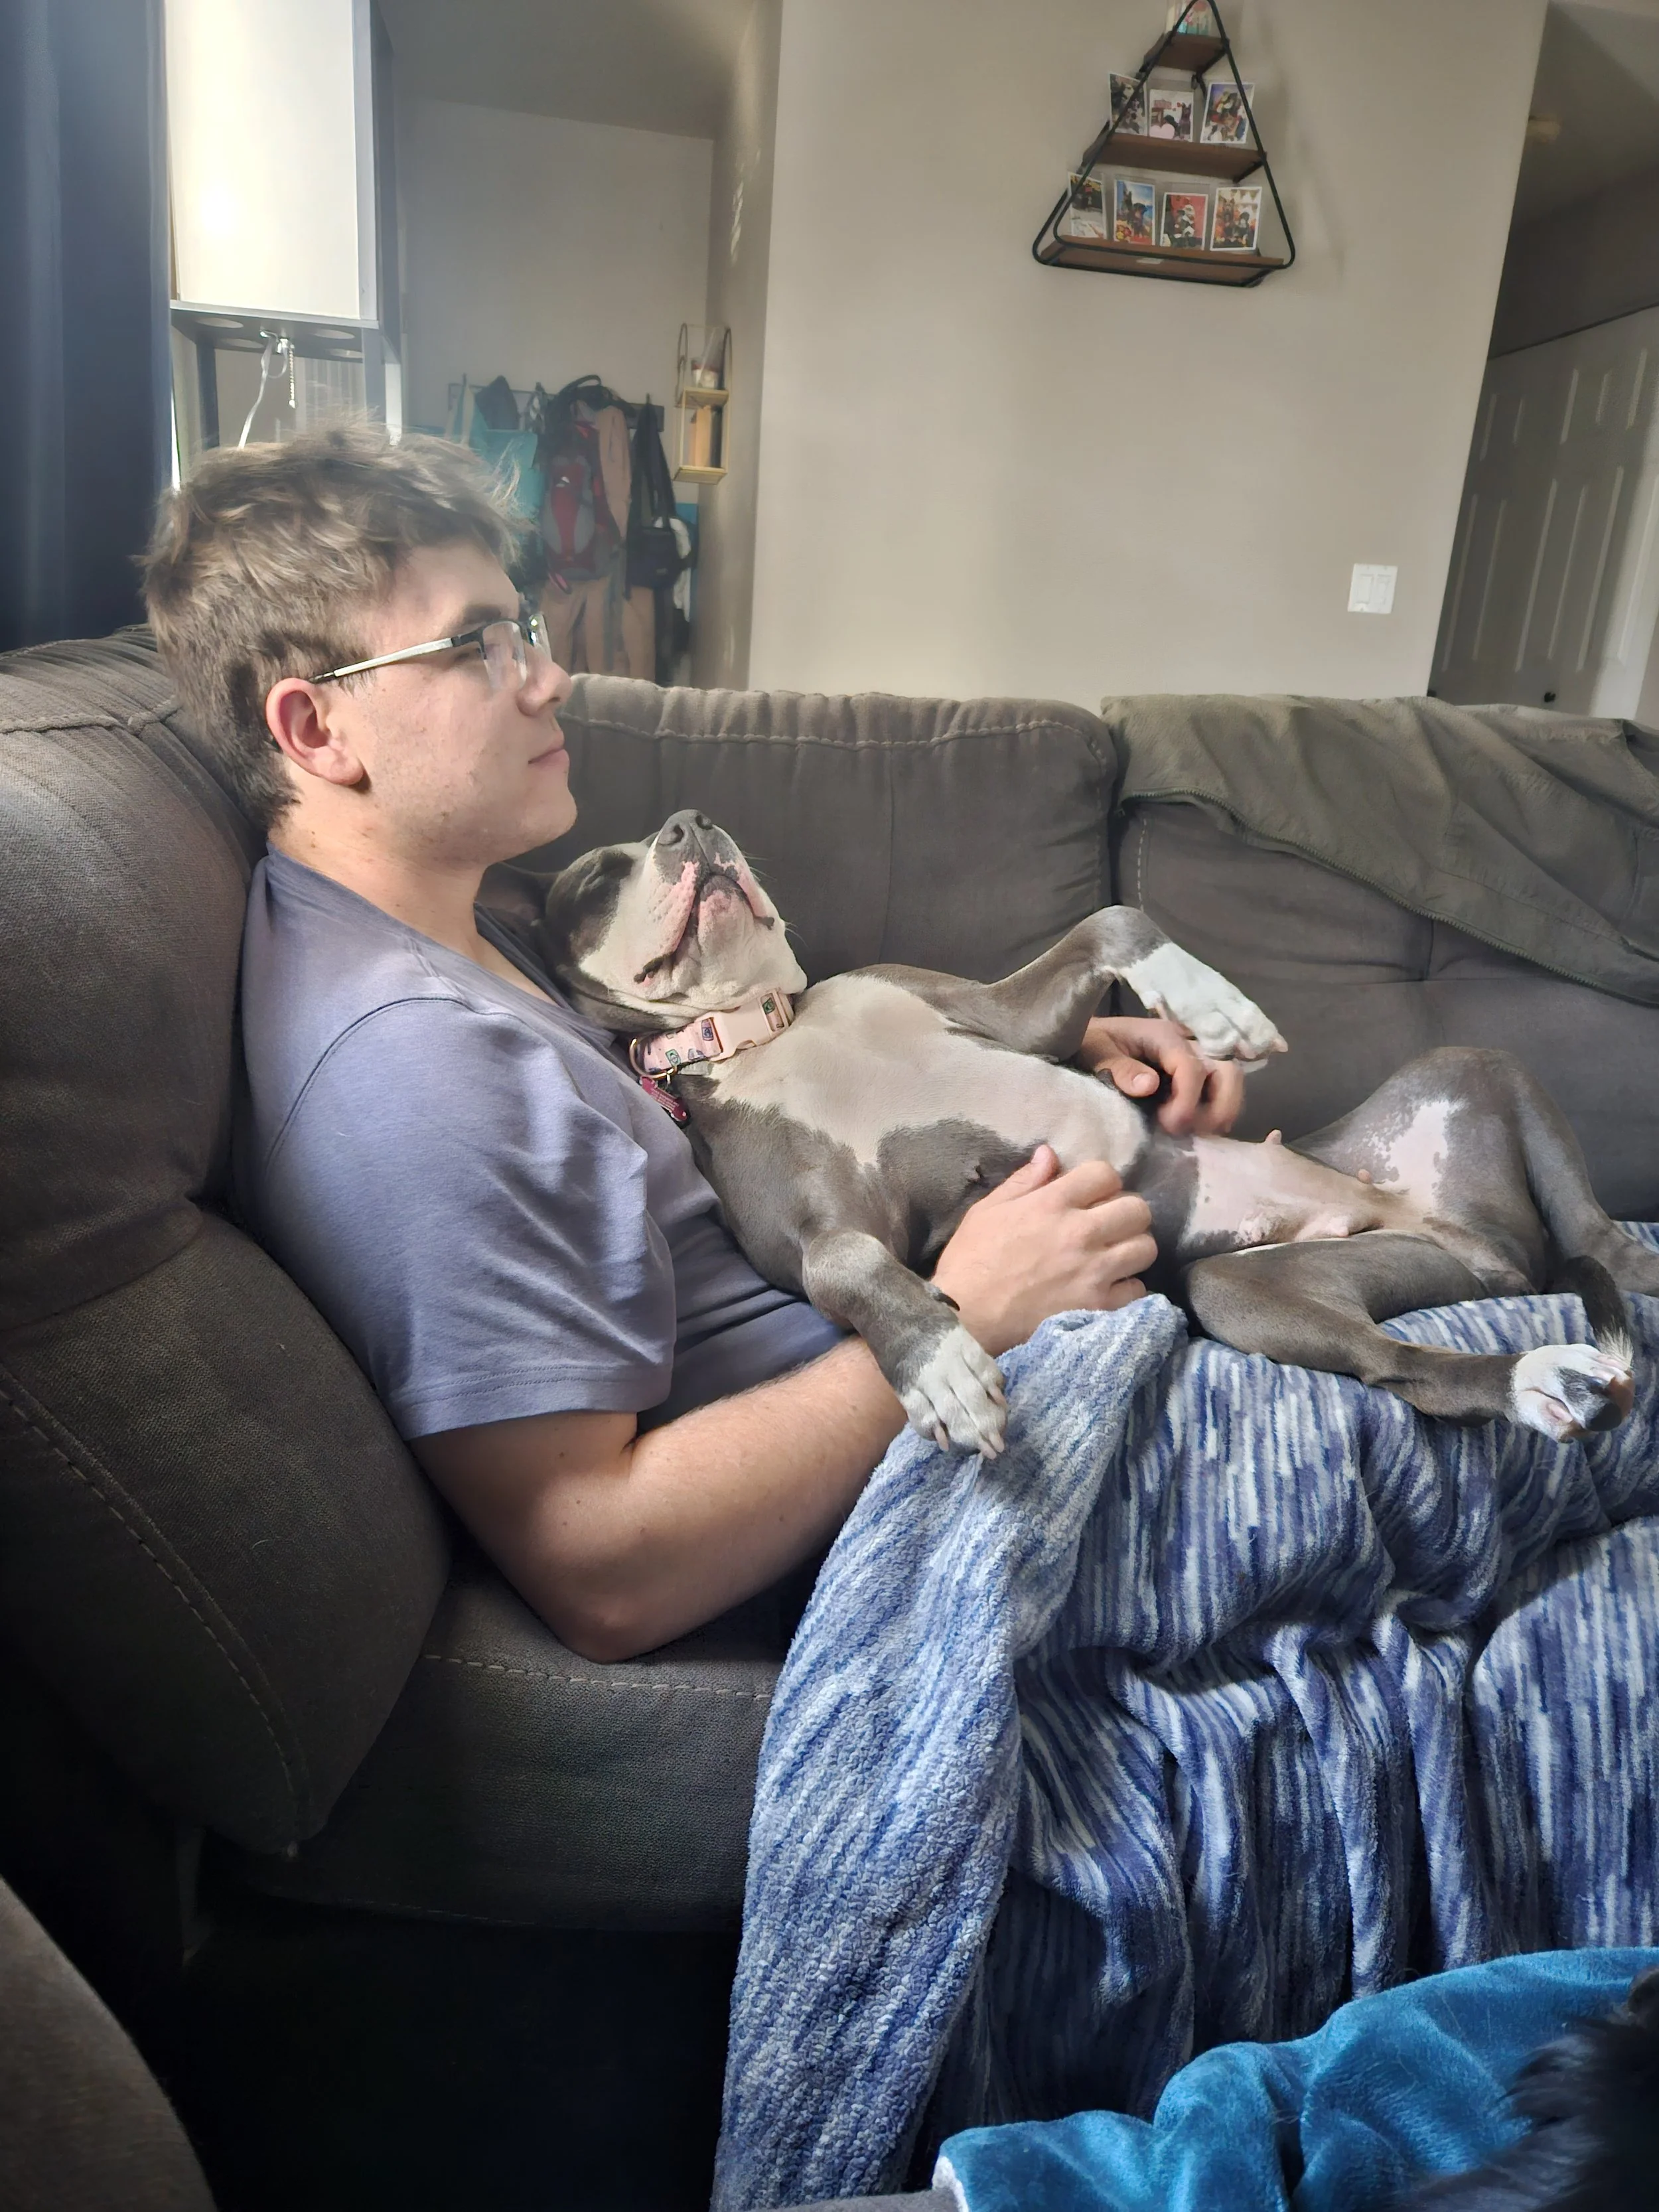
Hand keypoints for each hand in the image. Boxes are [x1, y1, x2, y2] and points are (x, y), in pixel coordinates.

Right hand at [932, 1145, 1156, 1355]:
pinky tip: (1107, 1288)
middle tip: (1109, 1226)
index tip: (1091, 1196)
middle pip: (1137, 1209)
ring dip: (1131, 1250)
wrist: (965, 1317)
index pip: (1106, 1173)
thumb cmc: (970, 1261)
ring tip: (1114, 1257)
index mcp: (1053, 1203)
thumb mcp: (987, 1210)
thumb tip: (1050, 1153)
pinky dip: (1126, 1288)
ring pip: (1145, 1248)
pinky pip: (1137, 1289)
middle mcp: (1081, 1232)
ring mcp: (1094, 1271)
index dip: (1102, 1182)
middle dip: (1126, 1214)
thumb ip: (1024, 1181)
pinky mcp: (1098, 1306)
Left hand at [1078, 1015, 1245, 1136]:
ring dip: (1220, 1110)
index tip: (1170, 1126)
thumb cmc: (1087, 1042)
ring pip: (1228, 1081)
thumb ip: (1120, 1068)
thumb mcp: (1094, 1052)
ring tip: (1194, 1132)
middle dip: (1220, 1105)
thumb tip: (1150, 1085)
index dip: (1187, 1100)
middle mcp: (1186, 1043)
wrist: (1085, 1039)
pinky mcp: (1192, 1074)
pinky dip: (1214, 1111)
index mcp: (1162, 1035)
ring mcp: (1192, 1058)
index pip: (1192, 1067)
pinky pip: (1217, 1091)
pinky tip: (1194, 1129)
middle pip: (1227, 1071)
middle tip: (1192, 1131)